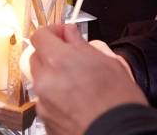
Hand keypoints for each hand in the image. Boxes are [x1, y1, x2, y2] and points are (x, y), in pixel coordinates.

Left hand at [30, 24, 147, 134]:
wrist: (120, 134)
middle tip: (72, 58)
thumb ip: (81, 44)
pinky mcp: (46, 121)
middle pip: (37, 57)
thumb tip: (71, 34)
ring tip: (79, 84)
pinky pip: (46, 101)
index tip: (63, 34)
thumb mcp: (107, 62)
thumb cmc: (118, 103)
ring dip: (54, 77)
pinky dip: (56, 98)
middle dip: (52, 54)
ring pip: (41, 81)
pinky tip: (77, 102)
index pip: (40, 35)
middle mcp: (45, 81)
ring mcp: (44, 103)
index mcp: (58, 61)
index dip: (53, 32)